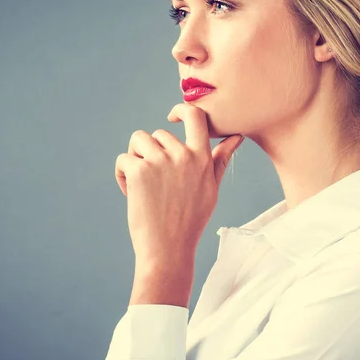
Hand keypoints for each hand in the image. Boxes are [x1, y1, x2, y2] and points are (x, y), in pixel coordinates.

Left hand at [115, 102, 243, 267]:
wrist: (168, 250)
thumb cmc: (191, 221)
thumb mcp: (211, 188)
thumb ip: (220, 159)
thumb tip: (237, 137)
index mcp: (202, 158)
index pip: (195, 116)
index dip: (181, 109)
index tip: (172, 116)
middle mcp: (183, 156)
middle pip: (158, 134)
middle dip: (151, 153)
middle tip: (154, 182)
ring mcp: (160, 162)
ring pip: (138, 141)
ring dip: (136, 159)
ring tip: (142, 185)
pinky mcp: (139, 171)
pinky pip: (123, 159)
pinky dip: (122, 174)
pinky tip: (130, 193)